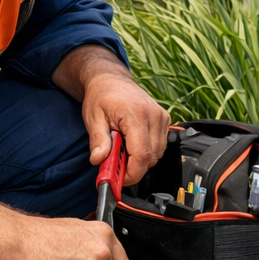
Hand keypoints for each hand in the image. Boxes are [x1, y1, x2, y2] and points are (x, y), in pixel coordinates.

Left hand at [53, 45, 168, 183]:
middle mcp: (154, 116)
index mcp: (136, 115)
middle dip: (134, 167)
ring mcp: (162, 117)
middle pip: (152, 157)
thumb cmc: (101, 96)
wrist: (110, 79)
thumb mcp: (93, 119)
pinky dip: (147, 150)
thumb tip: (99, 161)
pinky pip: (160, 145)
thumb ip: (98, 142)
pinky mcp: (165, 119)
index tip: (120, 180)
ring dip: (140, 159)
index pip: (142, 155)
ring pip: (157, 154)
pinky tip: (132, 142)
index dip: (132, 173)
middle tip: (115, 163)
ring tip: (122, 148)